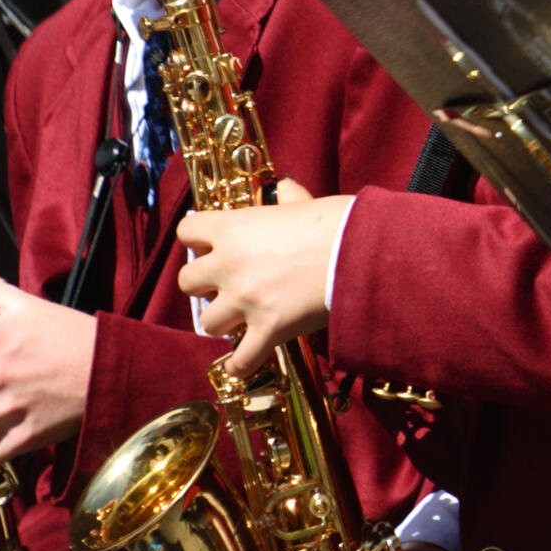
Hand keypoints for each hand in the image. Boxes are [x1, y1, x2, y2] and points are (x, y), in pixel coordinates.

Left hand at [176, 179, 347, 375]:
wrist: (363, 251)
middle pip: (187, 281)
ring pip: (208, 323)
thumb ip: (287, 196)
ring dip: (224, 322)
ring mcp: (246, 299)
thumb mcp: (305, 202)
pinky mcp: (268, 328)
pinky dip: (242, 364)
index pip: (187, 231)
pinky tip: (247, 361)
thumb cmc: (337, 223)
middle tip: (227, 286)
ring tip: (242, 320)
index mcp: (234, 227)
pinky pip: (241, 359)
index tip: (213, 248)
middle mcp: (230, 264)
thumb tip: (284, 186)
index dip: (198, 241)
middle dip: (205, 286)